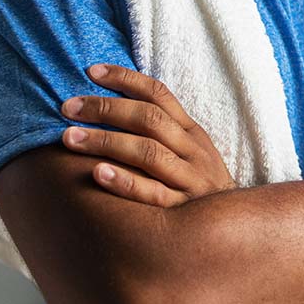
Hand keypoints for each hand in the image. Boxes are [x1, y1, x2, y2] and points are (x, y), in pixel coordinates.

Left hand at [60, 63, 236, 207]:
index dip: (125, 79)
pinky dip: (125, 182)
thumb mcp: (189, 153)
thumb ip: (161, 131)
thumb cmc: (198, 187)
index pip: (158, 94)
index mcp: (191, 131)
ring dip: (106, 142)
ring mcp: (190, 180)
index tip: (91, 71)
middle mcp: (192, 151)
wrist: (235, 232)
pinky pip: (153, 194)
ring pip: (148, 153)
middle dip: (106, 109)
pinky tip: (98, 174)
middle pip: (148, 119)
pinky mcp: (183, 212)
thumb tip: (111, 106)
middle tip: (68, 107)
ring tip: (69, 138)